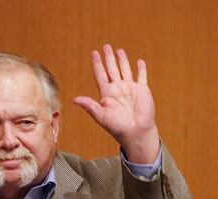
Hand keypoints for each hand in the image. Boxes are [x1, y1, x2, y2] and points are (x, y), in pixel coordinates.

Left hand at [74, 44, 159, 162]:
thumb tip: (74, 99)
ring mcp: (130, 89)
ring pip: (125, 70)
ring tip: (119, 50)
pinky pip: (142, 77)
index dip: (97, 64)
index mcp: (106, 94)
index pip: (100, 75)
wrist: (135, 132)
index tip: (94, 53)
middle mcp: (117, 89)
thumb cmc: (117, 127)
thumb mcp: (101, 116)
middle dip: (108, 58)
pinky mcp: (142, 91)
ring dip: (122, 60)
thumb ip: (90, 106)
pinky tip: (139, 61)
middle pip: (112, 69)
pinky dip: (141, 69)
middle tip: (105, 46)